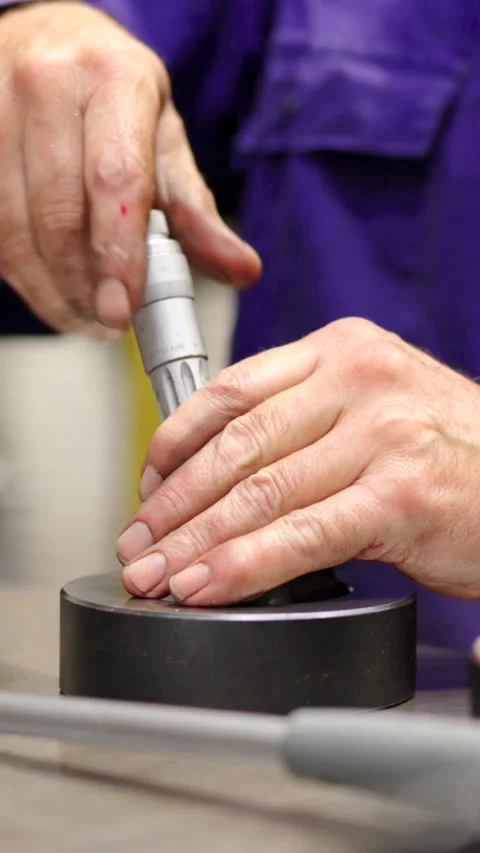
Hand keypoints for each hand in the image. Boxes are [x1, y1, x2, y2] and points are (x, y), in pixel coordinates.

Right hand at [0, 2, 259, 335]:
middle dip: (83, 286)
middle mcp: (47, 85)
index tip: (122, 308)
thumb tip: (243, 270)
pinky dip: (20, 272)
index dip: (118, 255)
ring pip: (13, 230)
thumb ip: (198, 213)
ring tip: (81, 313)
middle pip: (59, 215)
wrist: (50, 44)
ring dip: (49, 290)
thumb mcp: (164, 144)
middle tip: (107, 321)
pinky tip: (48, 284)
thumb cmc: (112, 99)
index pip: (115, 180)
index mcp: (112, 80)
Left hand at [117, 317, 479, 604]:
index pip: (233, 389)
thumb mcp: (372, 409)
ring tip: (157, 573)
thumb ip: (303, 423)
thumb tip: (218, 474)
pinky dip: (245, 566)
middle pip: (237, 444)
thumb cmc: (450, 453)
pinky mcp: (400, 494)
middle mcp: (359, 380)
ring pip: (260, 492)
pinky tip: (208, 587)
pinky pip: (302, 535)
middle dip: (175, 503)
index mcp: (343, 351)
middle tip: (138, 542)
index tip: (147, 484)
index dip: (176, 441)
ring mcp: (381, 433)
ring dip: (196, 541)